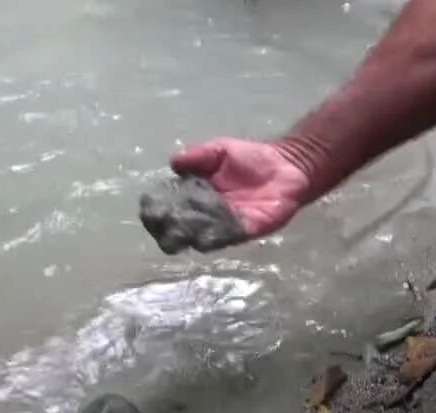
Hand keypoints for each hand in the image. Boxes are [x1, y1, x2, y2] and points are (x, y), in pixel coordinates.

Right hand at [171, 139, 311, 237]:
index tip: (148, 209)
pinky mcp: (245, 230)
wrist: (287, 165)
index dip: (157, 210)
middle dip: (168, 229)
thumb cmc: (252, 157)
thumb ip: (198, 155)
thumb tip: (174, 163)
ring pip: (201, 236)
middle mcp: (208, 214)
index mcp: (197, 195)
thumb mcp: (219, 150)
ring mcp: (226, 224)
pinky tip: (202, 238)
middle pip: (182, 228)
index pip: (172, 207)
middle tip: (160, 226)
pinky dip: (214, 238)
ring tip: (176, 234)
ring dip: (188, 236)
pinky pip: (226, 237)